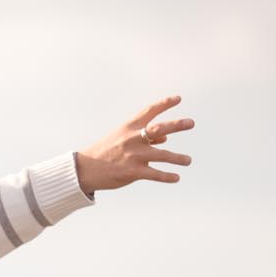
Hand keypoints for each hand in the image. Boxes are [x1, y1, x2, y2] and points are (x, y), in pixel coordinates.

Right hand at [74, 96, 194, 192]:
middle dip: (177, 125)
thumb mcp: (121, 138)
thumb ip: (144, 137)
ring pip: (163, 155)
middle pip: (159, 128)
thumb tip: (165, 139)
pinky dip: (167, 176)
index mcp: (129, 128)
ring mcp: (134, 155)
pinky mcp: (133, 172)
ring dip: (178, 158)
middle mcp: (133, 139)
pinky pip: (155, 174)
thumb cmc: (105, 152)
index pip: (149, 111)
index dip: (164, 104)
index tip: (178, 98)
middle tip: (191, 123)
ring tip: (188, 161)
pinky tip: (176, 177)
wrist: (85, 169)